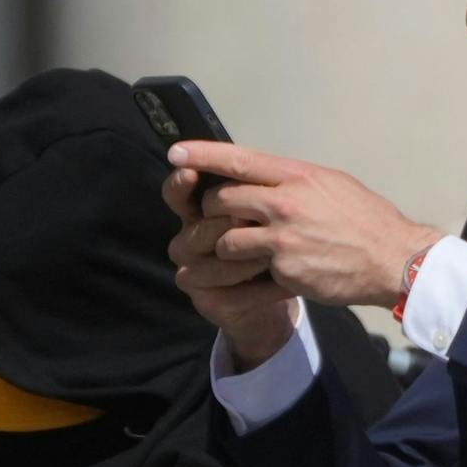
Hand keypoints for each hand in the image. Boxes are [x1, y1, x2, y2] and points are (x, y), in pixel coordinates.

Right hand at [163, 165, 298, 365]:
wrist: (284, 287)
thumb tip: (258, 163)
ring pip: (217, 262)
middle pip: (200, 228)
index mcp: (199, 213)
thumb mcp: (270, 207)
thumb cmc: (275, 239)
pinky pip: (235, 295)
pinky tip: (288, 284)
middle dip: (231, 224)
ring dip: (251, 257)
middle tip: (261, 223)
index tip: (190, 172)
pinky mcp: (210, 304)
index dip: (181, 185)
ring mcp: (195, 275)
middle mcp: (189, 242)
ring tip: (278, 256)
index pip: (179, 195)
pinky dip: (264, 288)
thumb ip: (256, 187)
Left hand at [168, 141, 440, 310]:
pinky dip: (251, 273)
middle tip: (219, 219)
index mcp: (298, 176)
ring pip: (226, 240)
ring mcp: (282, 238)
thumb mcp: (334, 186)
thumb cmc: (368, 221)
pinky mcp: (283, 269)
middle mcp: (286, 203)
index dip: (201, 154)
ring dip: (227, 248)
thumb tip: (269, 178)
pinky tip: (271, 272)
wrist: (393, 259)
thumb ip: (297, 182)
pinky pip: (248, 270)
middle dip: (213, 211)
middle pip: (221, 200)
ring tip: (245, 253)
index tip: (176, 152)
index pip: (238, 159)